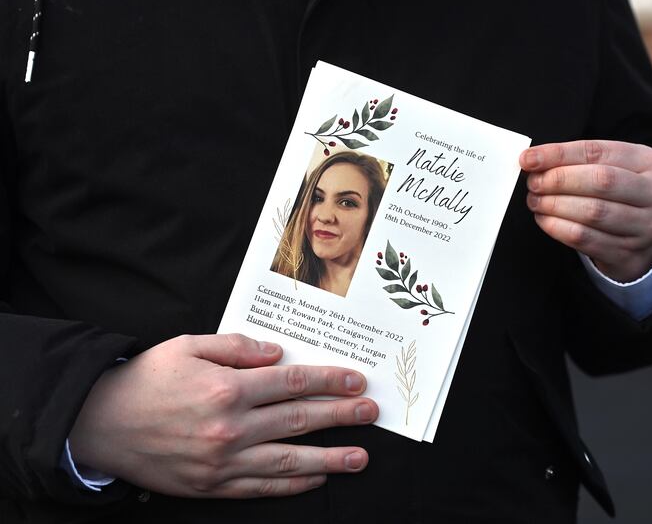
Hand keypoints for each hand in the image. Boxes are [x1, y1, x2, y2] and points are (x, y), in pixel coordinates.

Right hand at [68, 333, 378, 497]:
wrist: (99, 424)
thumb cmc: (146, 379)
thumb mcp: (188, 346)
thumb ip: (236, 347)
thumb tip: (277, 353)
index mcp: (228, 387)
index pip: (294, 383)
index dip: (330, 381)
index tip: (356, 381)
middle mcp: (231, 426)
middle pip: (300, 420)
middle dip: (341, 416)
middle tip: (370, 413)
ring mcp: (223, 460)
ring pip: (288, 460)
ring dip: (329, 458)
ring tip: (360, 457)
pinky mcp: (213, 485)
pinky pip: (262, 486)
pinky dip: (292, 484)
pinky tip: (316, 478)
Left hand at [520, 140, 651, 281]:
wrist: (642, 240)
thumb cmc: (620, 196)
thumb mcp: (613, 169)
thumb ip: (578, 161)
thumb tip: (532, 159)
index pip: (598, 152)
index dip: (559, 154)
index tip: (528, 159)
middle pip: (600, 181)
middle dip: (558, 180)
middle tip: (534, 183)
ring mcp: (646, 227)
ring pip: (593, 211)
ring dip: (555, 205)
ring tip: (536, 200)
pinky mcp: (628, 253)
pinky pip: (585, 238)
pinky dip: (558, 227)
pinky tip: (544, 219)